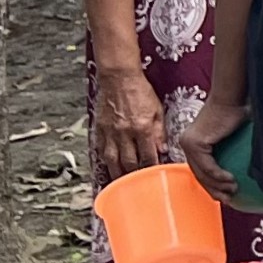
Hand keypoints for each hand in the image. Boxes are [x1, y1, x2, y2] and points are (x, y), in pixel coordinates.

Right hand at [92, 68, 167, 184]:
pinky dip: (106, 160)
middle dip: (134, 175)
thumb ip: (160, 132)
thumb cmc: (140, 91)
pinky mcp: (99, 129)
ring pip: (112, 160)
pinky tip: (110, 166)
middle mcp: (124, 133)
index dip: (151, 168)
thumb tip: (163, 150)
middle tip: (138, 184)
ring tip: (121, 183)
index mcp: (141, 128)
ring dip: (117, 173)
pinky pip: (101, 150)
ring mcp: (110, 132)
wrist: (118, 78)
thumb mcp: (157, 110)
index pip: (148, 155)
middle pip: (128, 162)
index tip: (155, 176)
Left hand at [181, 95, 246, 202]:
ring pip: (202, 173)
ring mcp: (189, 143)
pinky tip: (232, 182)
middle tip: (228, 199)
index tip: (226, 193)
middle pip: (199, 174)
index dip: (212, 184)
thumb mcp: (237, 136)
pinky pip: (207, 166)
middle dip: (213, 190)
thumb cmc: (240, 110)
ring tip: (233, 192)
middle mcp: (188, 143)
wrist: (233, 97)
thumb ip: (238, 150)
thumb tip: (254, 165)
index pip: (200, 168)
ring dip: (218, 185)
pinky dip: (219, 176)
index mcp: (195, 142)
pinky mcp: (195, 143)